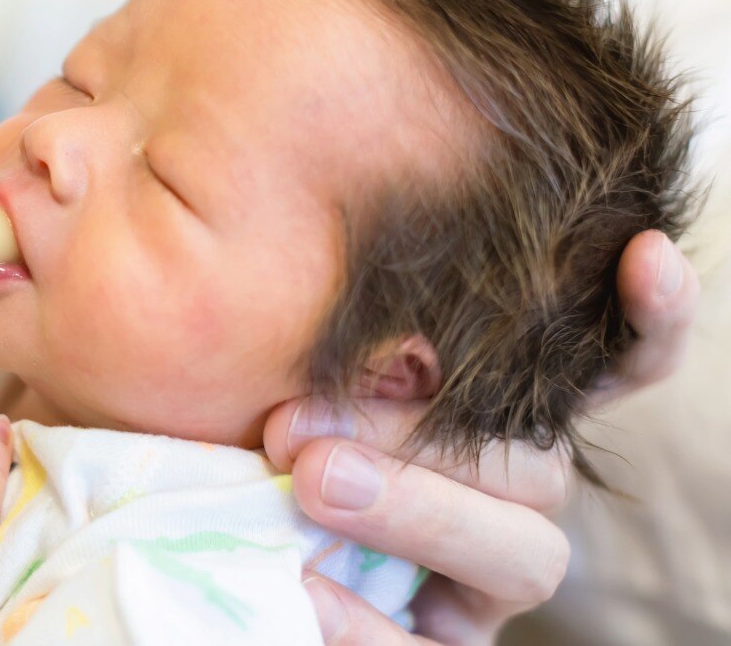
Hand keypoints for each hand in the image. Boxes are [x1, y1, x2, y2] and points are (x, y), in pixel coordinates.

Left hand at [263, 230, 698, 644]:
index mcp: (498, 424)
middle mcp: (518, 501)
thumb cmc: (258, 445)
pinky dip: (372, 623)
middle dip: (422, 440)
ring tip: (313, 484)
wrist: (218, 559)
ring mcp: (492, 582)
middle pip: (537, 466)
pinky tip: (309, 589)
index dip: (647, 323)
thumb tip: (355, 328)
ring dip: (418, 513)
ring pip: (526, 553)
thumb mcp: (295, 390)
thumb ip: (343, 362)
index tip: (642, 255)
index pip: (613, 372)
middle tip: (301, 430)